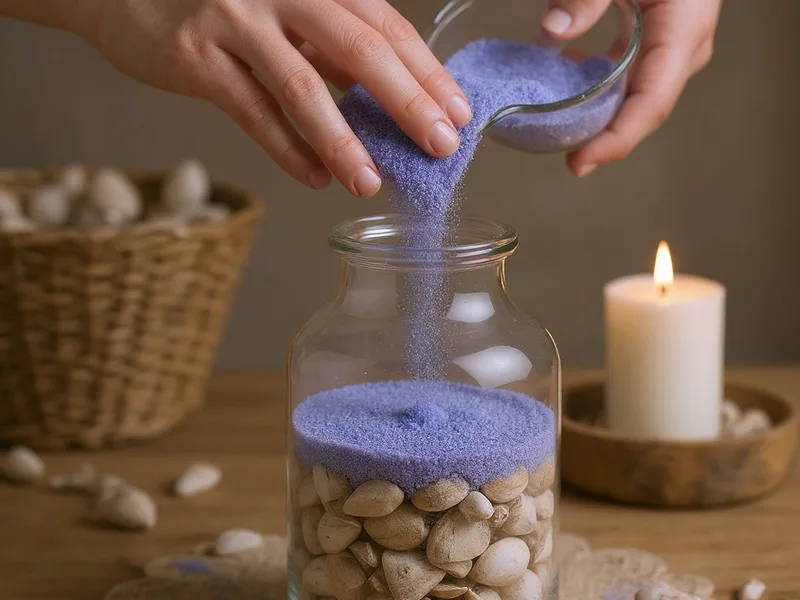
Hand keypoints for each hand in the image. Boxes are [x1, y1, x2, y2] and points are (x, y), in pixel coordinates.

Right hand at [68, 0, 472, 196]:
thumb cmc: (222, 4)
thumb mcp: (287, 13)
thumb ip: (332, 47)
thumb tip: (387, 96)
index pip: (385, 25)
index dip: (426, 71)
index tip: (458, 113)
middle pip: (358, 48)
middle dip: (406, 102)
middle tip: (439, 146)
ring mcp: (236, 18)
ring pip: (302, 86)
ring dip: (343, 141)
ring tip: (371, 182)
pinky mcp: (197, 56)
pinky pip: (252, 111)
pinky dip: (288, 149)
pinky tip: (316, 178)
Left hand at [539, 0, 721, 176]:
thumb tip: (554, 31)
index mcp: (683, 29)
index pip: (650, 103)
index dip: (615, 140)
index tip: (579, 163)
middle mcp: (684, 45)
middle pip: (642, 107)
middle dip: (602, 135)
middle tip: (561, 153)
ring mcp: (674, 44)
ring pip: (634, 94)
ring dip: (596, 109)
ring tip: (556, 117)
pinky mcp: (658, 37)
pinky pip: (629, 73)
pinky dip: (597, 81)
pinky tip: (567, 74)